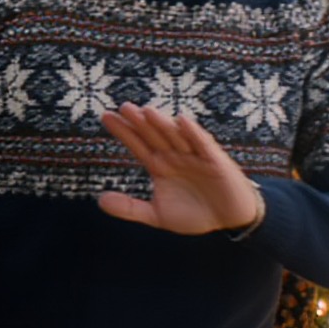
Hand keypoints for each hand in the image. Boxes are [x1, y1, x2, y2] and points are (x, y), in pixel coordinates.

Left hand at [97, 103, 261, 235]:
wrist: (228, 220)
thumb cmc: (194, 214)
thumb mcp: (157, 215)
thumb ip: (130, 208)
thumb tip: (100, 201)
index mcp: (160, 166)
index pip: (138, 145)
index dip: (123, 131)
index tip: (105, 117)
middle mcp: (175, 156)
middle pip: (153, 135)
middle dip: (139, 122)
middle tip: (122, 107)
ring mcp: (195, 156)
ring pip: (175, 136)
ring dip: (162, 123)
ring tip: (145, 111)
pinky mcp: (215, 160)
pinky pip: (202, 144)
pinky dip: (193, 133)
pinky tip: (181, 121)